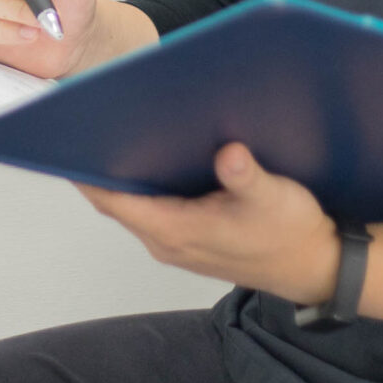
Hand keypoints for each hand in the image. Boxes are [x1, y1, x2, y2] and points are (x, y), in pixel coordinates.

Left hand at [76, 143, 339, 306]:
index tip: (67, 138)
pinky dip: (141, 184)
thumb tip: (229, 153)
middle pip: (114, 201)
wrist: (314, 265)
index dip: (86, 172)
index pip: (113, 201)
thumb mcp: (274, 198)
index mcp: (176, 231)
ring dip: (120, 173)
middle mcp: (166, 240)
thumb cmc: (291, 234)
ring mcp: (175, 241)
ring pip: (131, 204)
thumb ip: (247, 177)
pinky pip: (148, 208)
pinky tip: (150, 153)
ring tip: (111, 127)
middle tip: (87, 117)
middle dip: (99, 164)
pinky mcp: (187, 237)